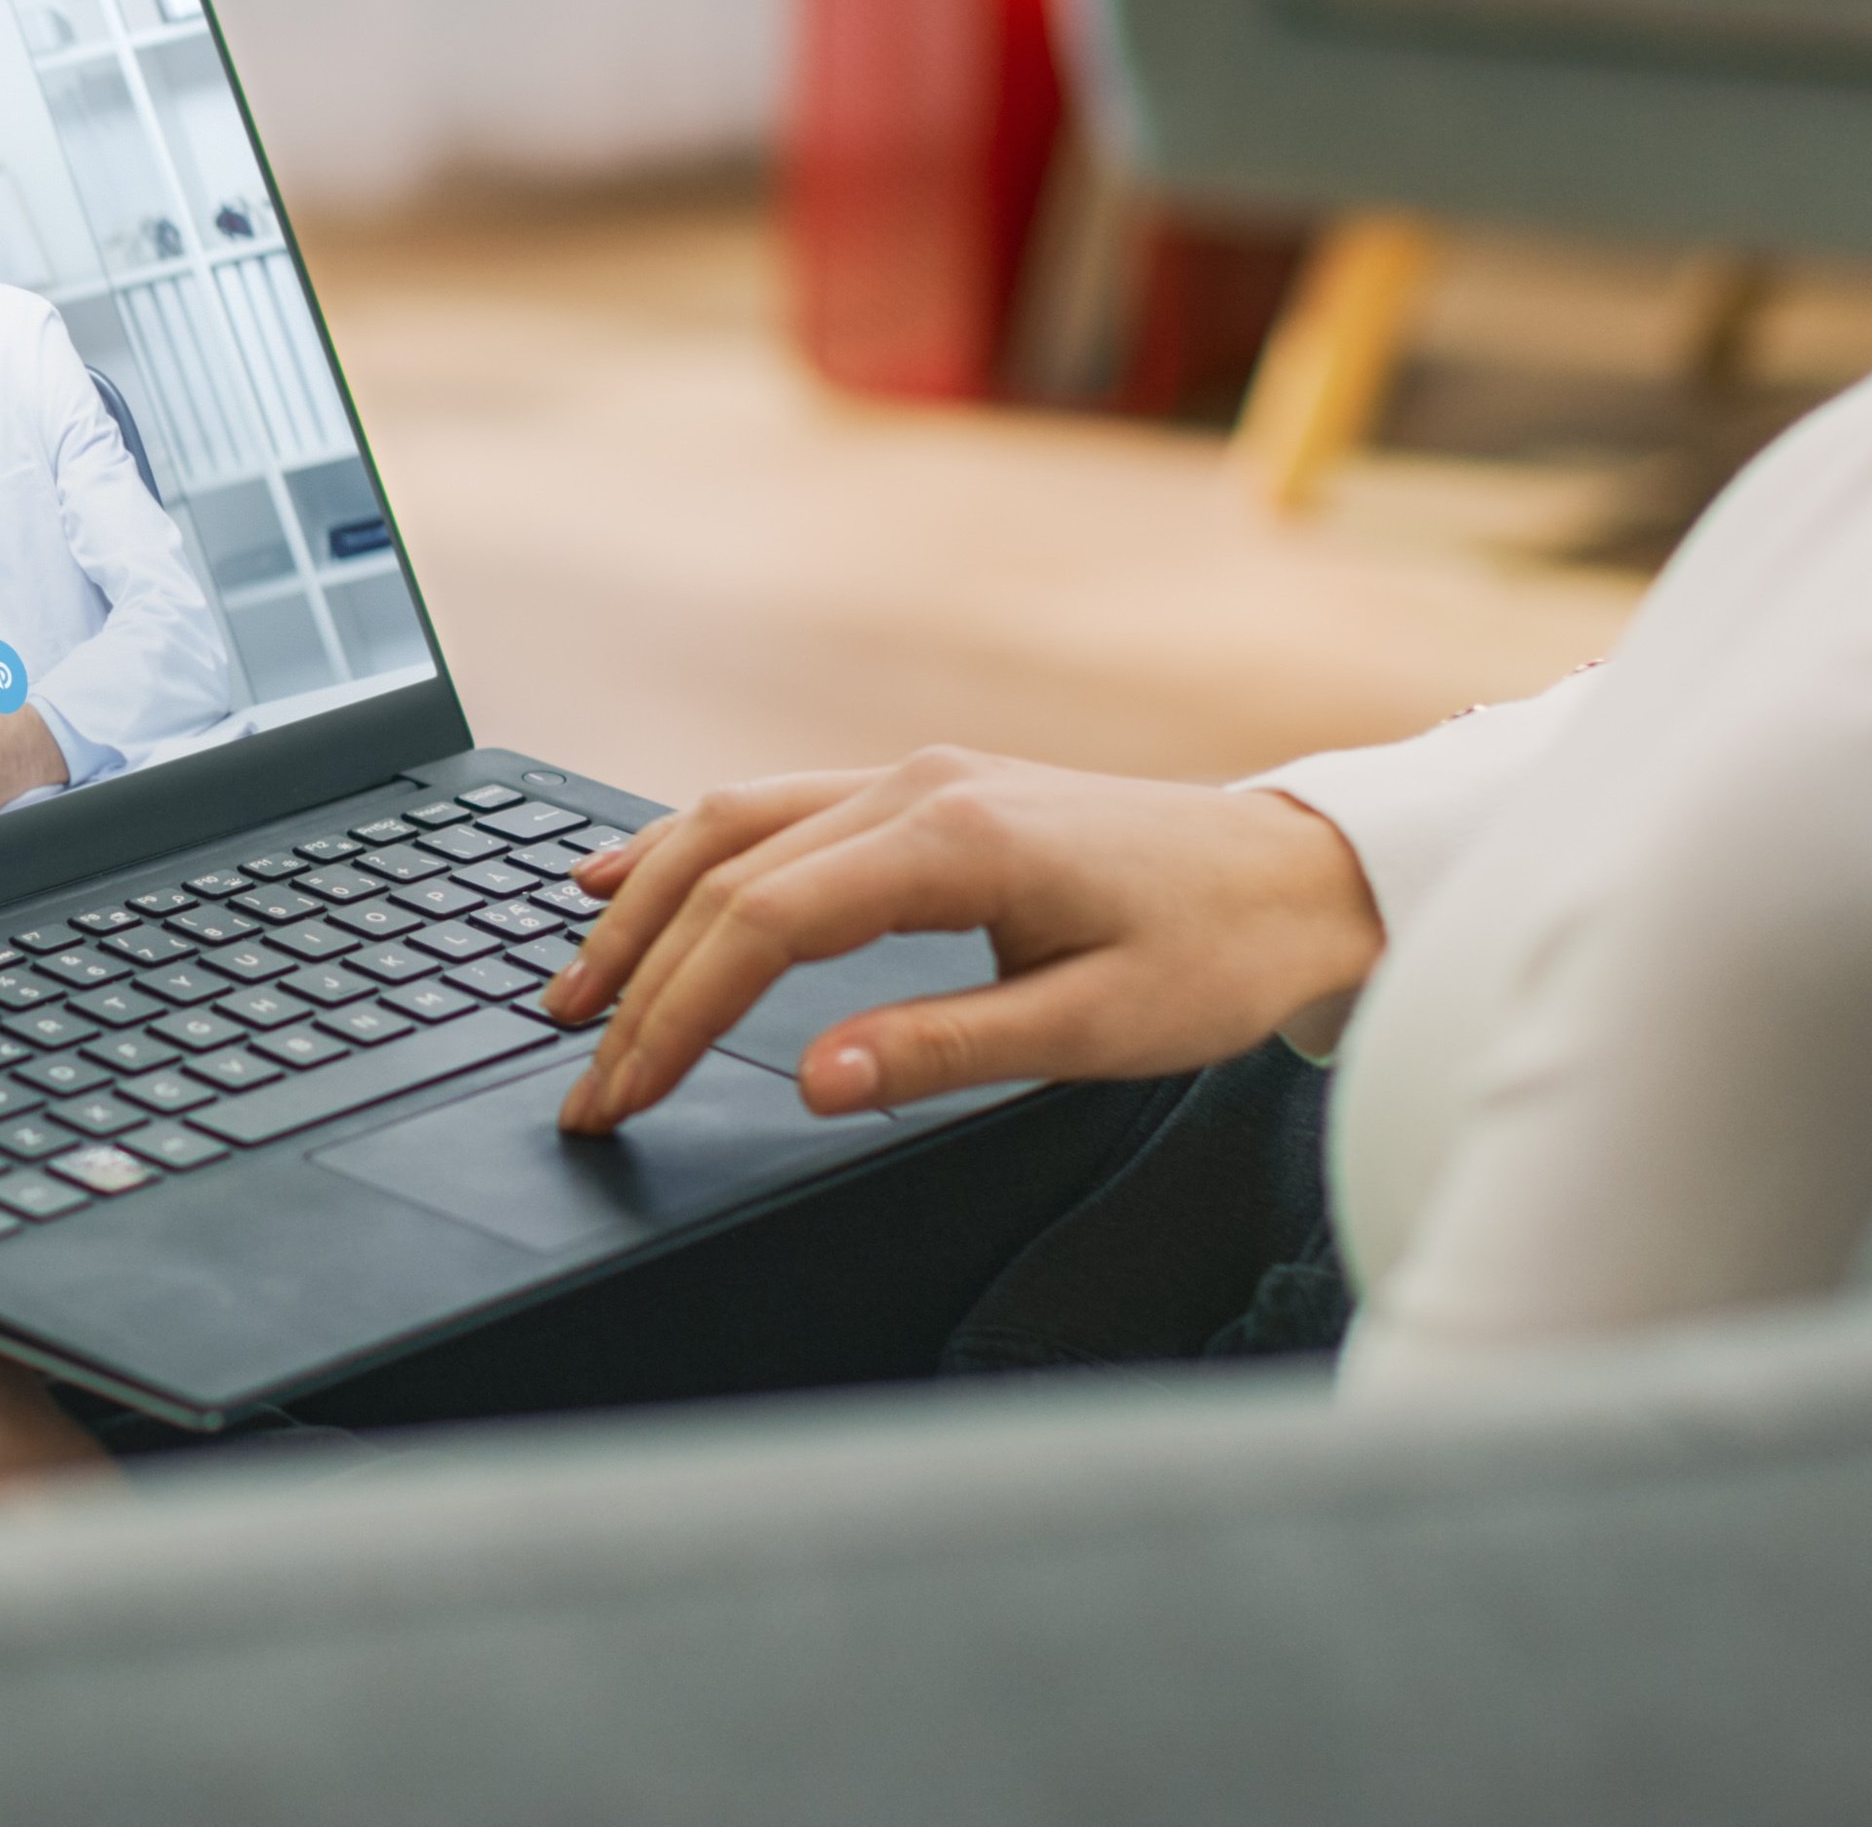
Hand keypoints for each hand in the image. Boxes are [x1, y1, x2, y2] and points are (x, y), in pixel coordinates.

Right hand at [544, 750, 1378, 1134]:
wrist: (1300, 873)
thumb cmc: (1220, 952)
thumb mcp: (1097, 1028)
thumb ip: (943, 1050)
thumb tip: (809, 1080)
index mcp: (954, 840)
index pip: (764, 925)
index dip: (677, 1015)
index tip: (624, 1094)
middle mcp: (914, 786)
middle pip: (723, 872)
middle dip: (636, 981)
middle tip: (581, 1078)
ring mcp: (911, 776)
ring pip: (727, 823)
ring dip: (639, 905)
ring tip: (571, 987)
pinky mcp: (919, 791)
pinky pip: (769, 807)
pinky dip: (684, 847)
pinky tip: (626, 876)